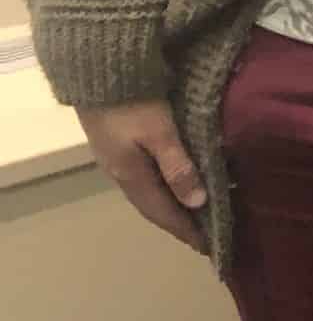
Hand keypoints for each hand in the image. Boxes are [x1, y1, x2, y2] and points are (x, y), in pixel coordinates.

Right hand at [79, 100, 208, 253]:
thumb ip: (178, 167)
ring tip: (196, 213)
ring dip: (172, 205)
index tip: (208, 248)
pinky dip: (164, 187)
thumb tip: (197, 203)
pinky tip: (176, 183)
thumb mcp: (159, 133)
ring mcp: (117, 159)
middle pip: (154, 206)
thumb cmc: (133, 102)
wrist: (97, 72)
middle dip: (179, 223)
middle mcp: (122, 173)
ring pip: (149, 192)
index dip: (185, 230)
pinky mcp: (118, 145)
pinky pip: (145, 178)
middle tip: (205, 235)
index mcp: (131, 176)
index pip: (163, 213)